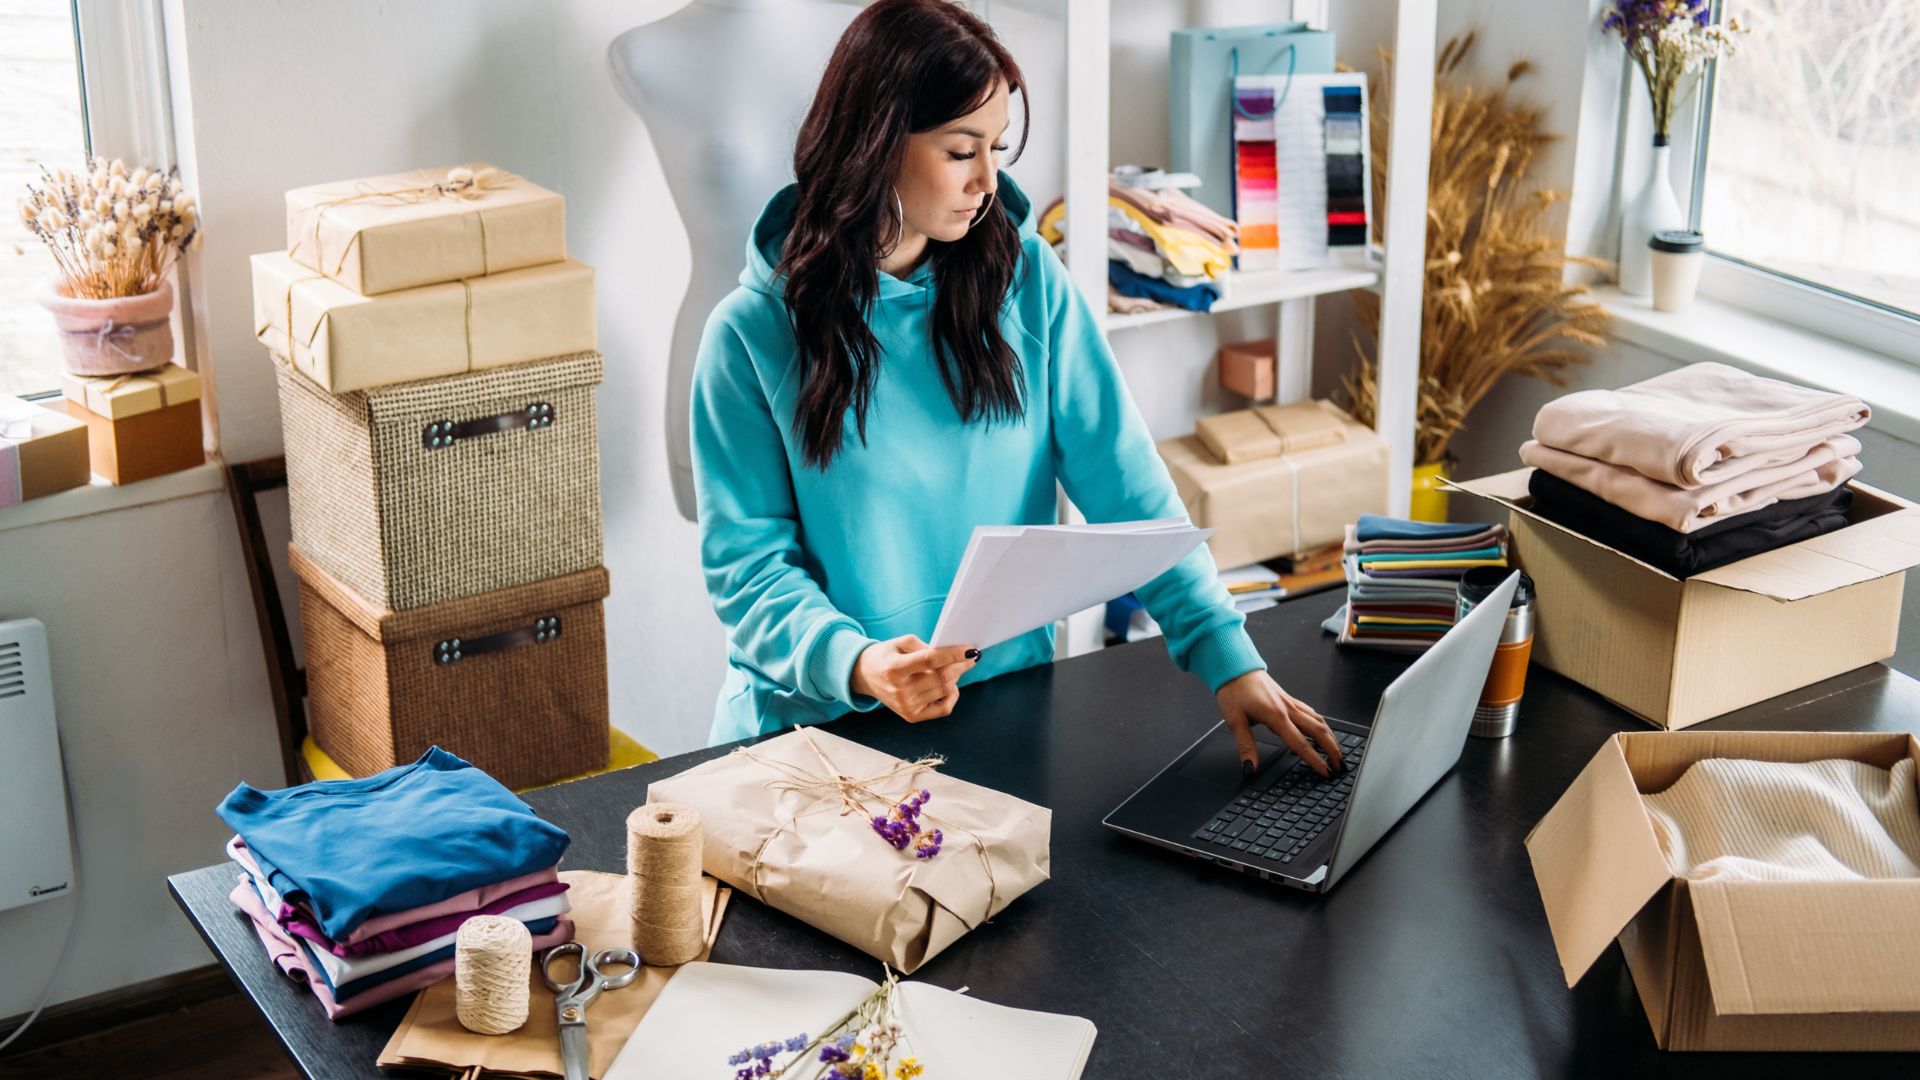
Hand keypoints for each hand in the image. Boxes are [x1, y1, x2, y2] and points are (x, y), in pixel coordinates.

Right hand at [849, 635, 978, 722]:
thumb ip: (925, 647)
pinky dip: (952, 695)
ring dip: (956, 677)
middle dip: (960, 666)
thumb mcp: (901, 642)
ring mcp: (906, 707)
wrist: (866, 676)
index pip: (930, 660)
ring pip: (945, 690)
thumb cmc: (886, 656)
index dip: (953, 654)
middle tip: (970, 657)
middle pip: (941, 677)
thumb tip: (952, 655)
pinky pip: (944, 708)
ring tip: (954, 667)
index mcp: (894, 669)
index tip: (970, 650)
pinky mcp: (912, 717)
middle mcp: (900, 691)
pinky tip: (949, 685)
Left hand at [1216, 670, 1344, 777]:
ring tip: (1337, 752)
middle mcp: (1288, 708)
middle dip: (1333, 750)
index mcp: (1276, 715)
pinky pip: (1311, 713)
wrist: (1235, 666)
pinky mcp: (1288, 699)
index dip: (1315, 760)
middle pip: (1319, 731)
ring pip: (1319, 721)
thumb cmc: (1234, 689)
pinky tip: (1322, 730)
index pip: (1301, 744)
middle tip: (1340, 766)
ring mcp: (1290, 703)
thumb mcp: (1234, 721)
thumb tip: (1250, 768)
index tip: (1325, 772)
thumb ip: (1246, 746)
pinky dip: (1321, 725)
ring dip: (1331, 738)